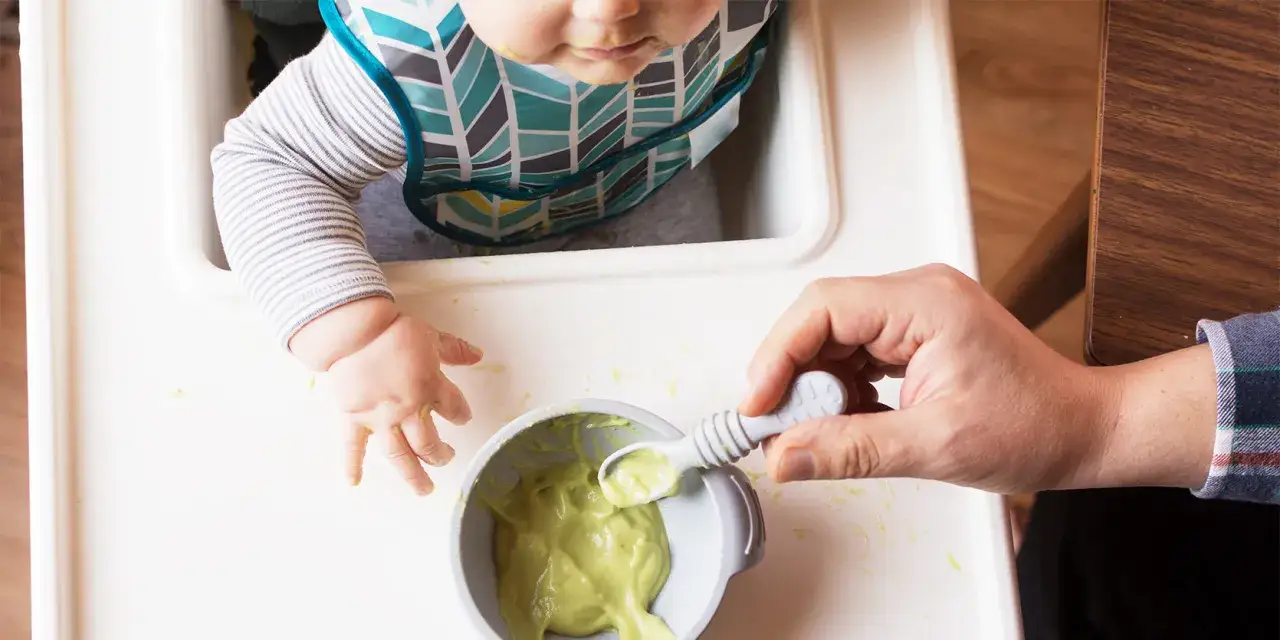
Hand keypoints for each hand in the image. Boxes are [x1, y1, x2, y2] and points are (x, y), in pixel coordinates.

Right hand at [291, 298, 482, 494]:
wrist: (354, 331)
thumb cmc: (393, 331)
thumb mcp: (432, 336)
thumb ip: (455, 350)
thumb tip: (478, 355)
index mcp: (431, 388)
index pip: (454, 409)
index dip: (461, 415)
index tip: (462, 418)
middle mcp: (408, 410)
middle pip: (429, 444)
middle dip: (440, 456)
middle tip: (446, 459)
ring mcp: (380, 418)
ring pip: (400, 456)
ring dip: (413, 476)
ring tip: (424, 490)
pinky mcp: (353, 418)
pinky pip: (352, 447)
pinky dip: (351, 466)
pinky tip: (354, 483)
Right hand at [740, 264, 1214, 494]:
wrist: (1084, 430)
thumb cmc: (1034, 427)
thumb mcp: (935, 446)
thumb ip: (851, 448)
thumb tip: (784, 456)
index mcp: (924, 303)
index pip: (822, 309)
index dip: (777, 355)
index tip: (758, 406)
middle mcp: (917, 294)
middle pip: (820, 319)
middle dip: (791, 373)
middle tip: (775, 426)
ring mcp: (916, 312)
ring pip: (833, 337)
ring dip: (815, 385)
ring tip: (816, 430)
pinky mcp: (915, 334)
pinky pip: (855, 352)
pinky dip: (840, 388)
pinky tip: (846, 420)